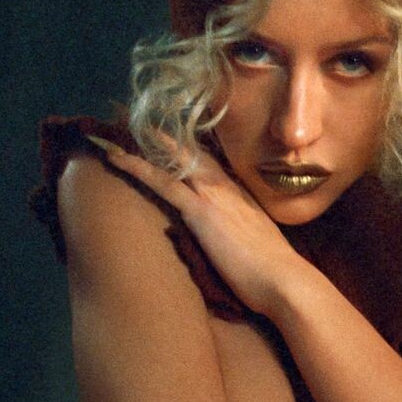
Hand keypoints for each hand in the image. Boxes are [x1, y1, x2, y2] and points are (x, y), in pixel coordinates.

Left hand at [86, 133, 308, 319]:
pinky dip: (137, 167)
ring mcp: (213, 196)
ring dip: (145, 145)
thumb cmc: (277, 274)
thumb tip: (238, 242)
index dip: (192, 151)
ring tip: (120, 129)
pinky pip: (163, 182)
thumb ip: (245, 235)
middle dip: (167, 138)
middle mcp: (227, 188)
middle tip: (143, 121)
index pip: (212, 165)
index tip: (177, 140)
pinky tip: (116, 157)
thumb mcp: (262, 245)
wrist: (285, 281)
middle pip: (193, 153)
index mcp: (242, 196)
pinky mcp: (201, 211)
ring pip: (174, 160)